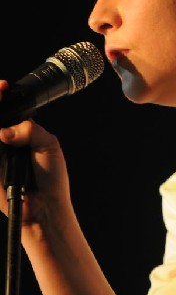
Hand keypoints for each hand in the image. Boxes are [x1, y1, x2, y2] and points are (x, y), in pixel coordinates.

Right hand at [0, 79, 70, 227]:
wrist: (46, 207)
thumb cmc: (51, 178)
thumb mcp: (49, 145)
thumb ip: (30, 130)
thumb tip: (4, 132)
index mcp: (19, 133)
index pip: (5, 110)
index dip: (0, 96)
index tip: (3, 87)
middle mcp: (3, 142)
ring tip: (3, 133)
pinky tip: (1, 139)